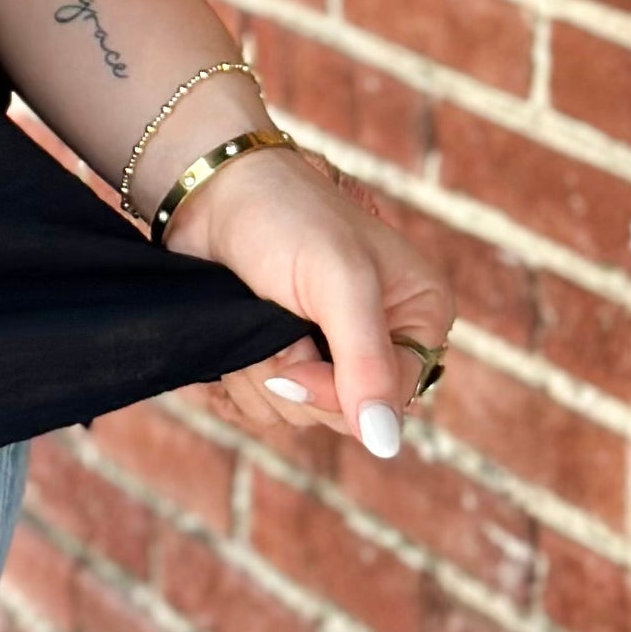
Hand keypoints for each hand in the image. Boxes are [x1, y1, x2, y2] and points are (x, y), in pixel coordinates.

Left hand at [164, 141, 454, 458]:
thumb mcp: (339, 282)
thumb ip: (366, 363)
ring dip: (256, 374)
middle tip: (272, 319)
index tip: (293, 360)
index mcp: (418, 317)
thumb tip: (385, 443)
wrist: (212, 188)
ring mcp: (323, 353)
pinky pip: (259, 409)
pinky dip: (234, 383)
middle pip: (338, 415)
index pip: (391, 402)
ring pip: (292, 414)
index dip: (334, 393)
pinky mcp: (277, 358)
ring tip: (251, 314)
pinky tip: (229, 345)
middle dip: (290, 377)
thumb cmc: (286, 215)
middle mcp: (377, 342)